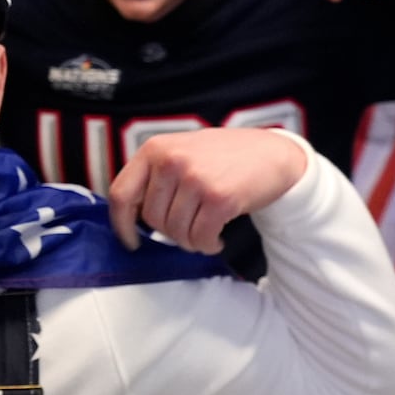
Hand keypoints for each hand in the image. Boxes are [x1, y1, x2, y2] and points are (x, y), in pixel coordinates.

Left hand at [108, 129, 307, 253]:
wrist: (273, 154)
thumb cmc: (224, 157)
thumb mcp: (182, 151)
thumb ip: (155, 176)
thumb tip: (129, 217)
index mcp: (155, 149)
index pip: (121, 194)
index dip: (121, 225)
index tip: (130, 242)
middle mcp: (172, 160)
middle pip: (151, 219)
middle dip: (169, 232)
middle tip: (190, 226)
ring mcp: (195, 178)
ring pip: (175, 232)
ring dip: (191, 241)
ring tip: (205, 230)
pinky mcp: (219, 198)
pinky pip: (200, 237)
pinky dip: (207, 245)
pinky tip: (216, 238)